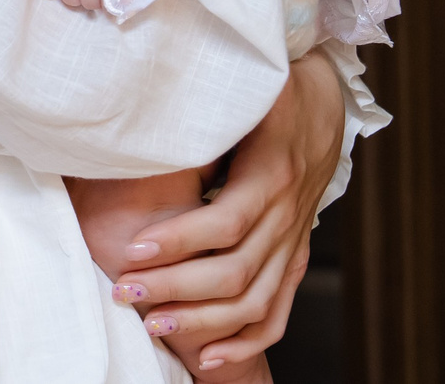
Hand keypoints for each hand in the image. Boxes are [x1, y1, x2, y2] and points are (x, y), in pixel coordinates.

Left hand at [107, 53, 344, 371]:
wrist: (321, 101)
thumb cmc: (266, 89)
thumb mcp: (242, 88)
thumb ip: (204, 100)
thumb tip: (149, 100)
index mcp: (271, 173)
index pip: (226, 222)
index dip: (180, 241)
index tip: (132, 250)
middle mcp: (287, 214)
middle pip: (236, 271)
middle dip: (176, 287)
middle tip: (123, 292)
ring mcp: (293, 240)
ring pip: (255, 300)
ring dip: (203, 321)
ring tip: (153, 325)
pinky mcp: (295, 255)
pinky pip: (278, 312)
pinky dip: (246, 342)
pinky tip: (209, 358)